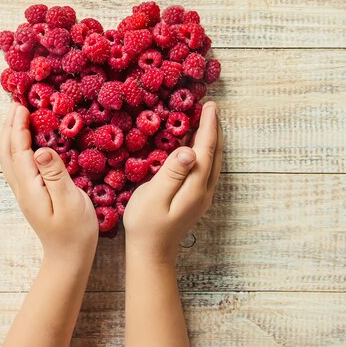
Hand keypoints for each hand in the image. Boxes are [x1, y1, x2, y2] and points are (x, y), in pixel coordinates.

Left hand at [0, 103, 98, 263]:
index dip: (18, 127)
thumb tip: (41, 150)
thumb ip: (55, 175)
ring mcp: (24, 192)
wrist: (68, 258)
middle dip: (8, 126)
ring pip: (8, 158)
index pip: (18, 151)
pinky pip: (16, 164)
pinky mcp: (30, 194)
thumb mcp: (70, 202)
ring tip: (16, 116)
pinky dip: (16, 146)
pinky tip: (26, 141)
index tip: (20, 106)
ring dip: (9, 135)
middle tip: (15, 103)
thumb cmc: (75, 232)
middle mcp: (21, 188)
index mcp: (30, 187)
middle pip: (6, 152)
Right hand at [123, 101, 222, 263]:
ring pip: (213, 161)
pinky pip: (205, 168)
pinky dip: (204, 151)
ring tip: (205, 121)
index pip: (206, 150)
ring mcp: (201, 196)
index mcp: (196, 187)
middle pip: (215, 154)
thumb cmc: (146, 225)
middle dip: (214, 129)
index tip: (210, 106)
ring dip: (211, 139)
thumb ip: (171, 173)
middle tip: (210, 108)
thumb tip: (189, 150)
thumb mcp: (154, 197)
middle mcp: (204, 190)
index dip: (209, 126)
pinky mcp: (195, 198)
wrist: (151, 253)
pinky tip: (195, 146)